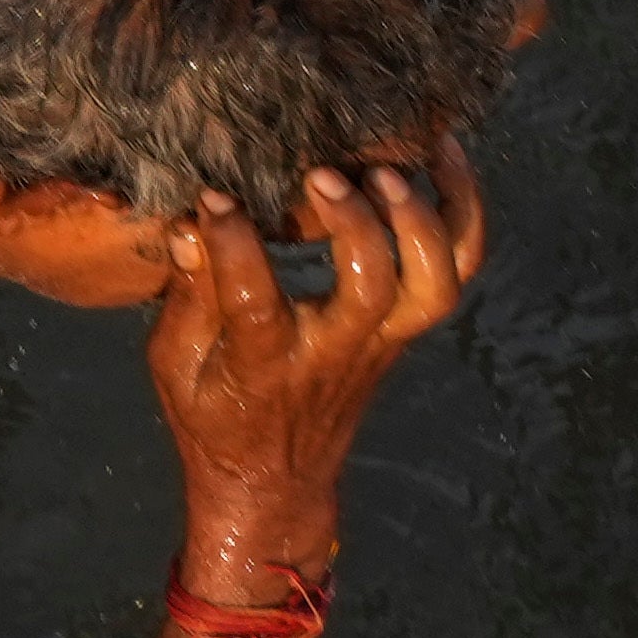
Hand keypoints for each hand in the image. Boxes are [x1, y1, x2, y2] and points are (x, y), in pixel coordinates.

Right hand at [142, 154, 481, 548]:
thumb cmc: (215, 417)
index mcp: (266, 363)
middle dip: (353, 225)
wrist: (278, 483)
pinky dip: (463, 213)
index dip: (234, 243)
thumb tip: (188, 225)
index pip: (255, 303)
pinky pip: (457, 273)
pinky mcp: (406, 328)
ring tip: (389, 164)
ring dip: (423, 220)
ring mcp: (382, 340)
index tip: (213, 197)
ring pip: (433, 287)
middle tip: (319, 174)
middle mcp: (335, 351)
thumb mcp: (175, 365)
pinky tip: (443, 155)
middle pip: (370, 291)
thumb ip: (187, 297)